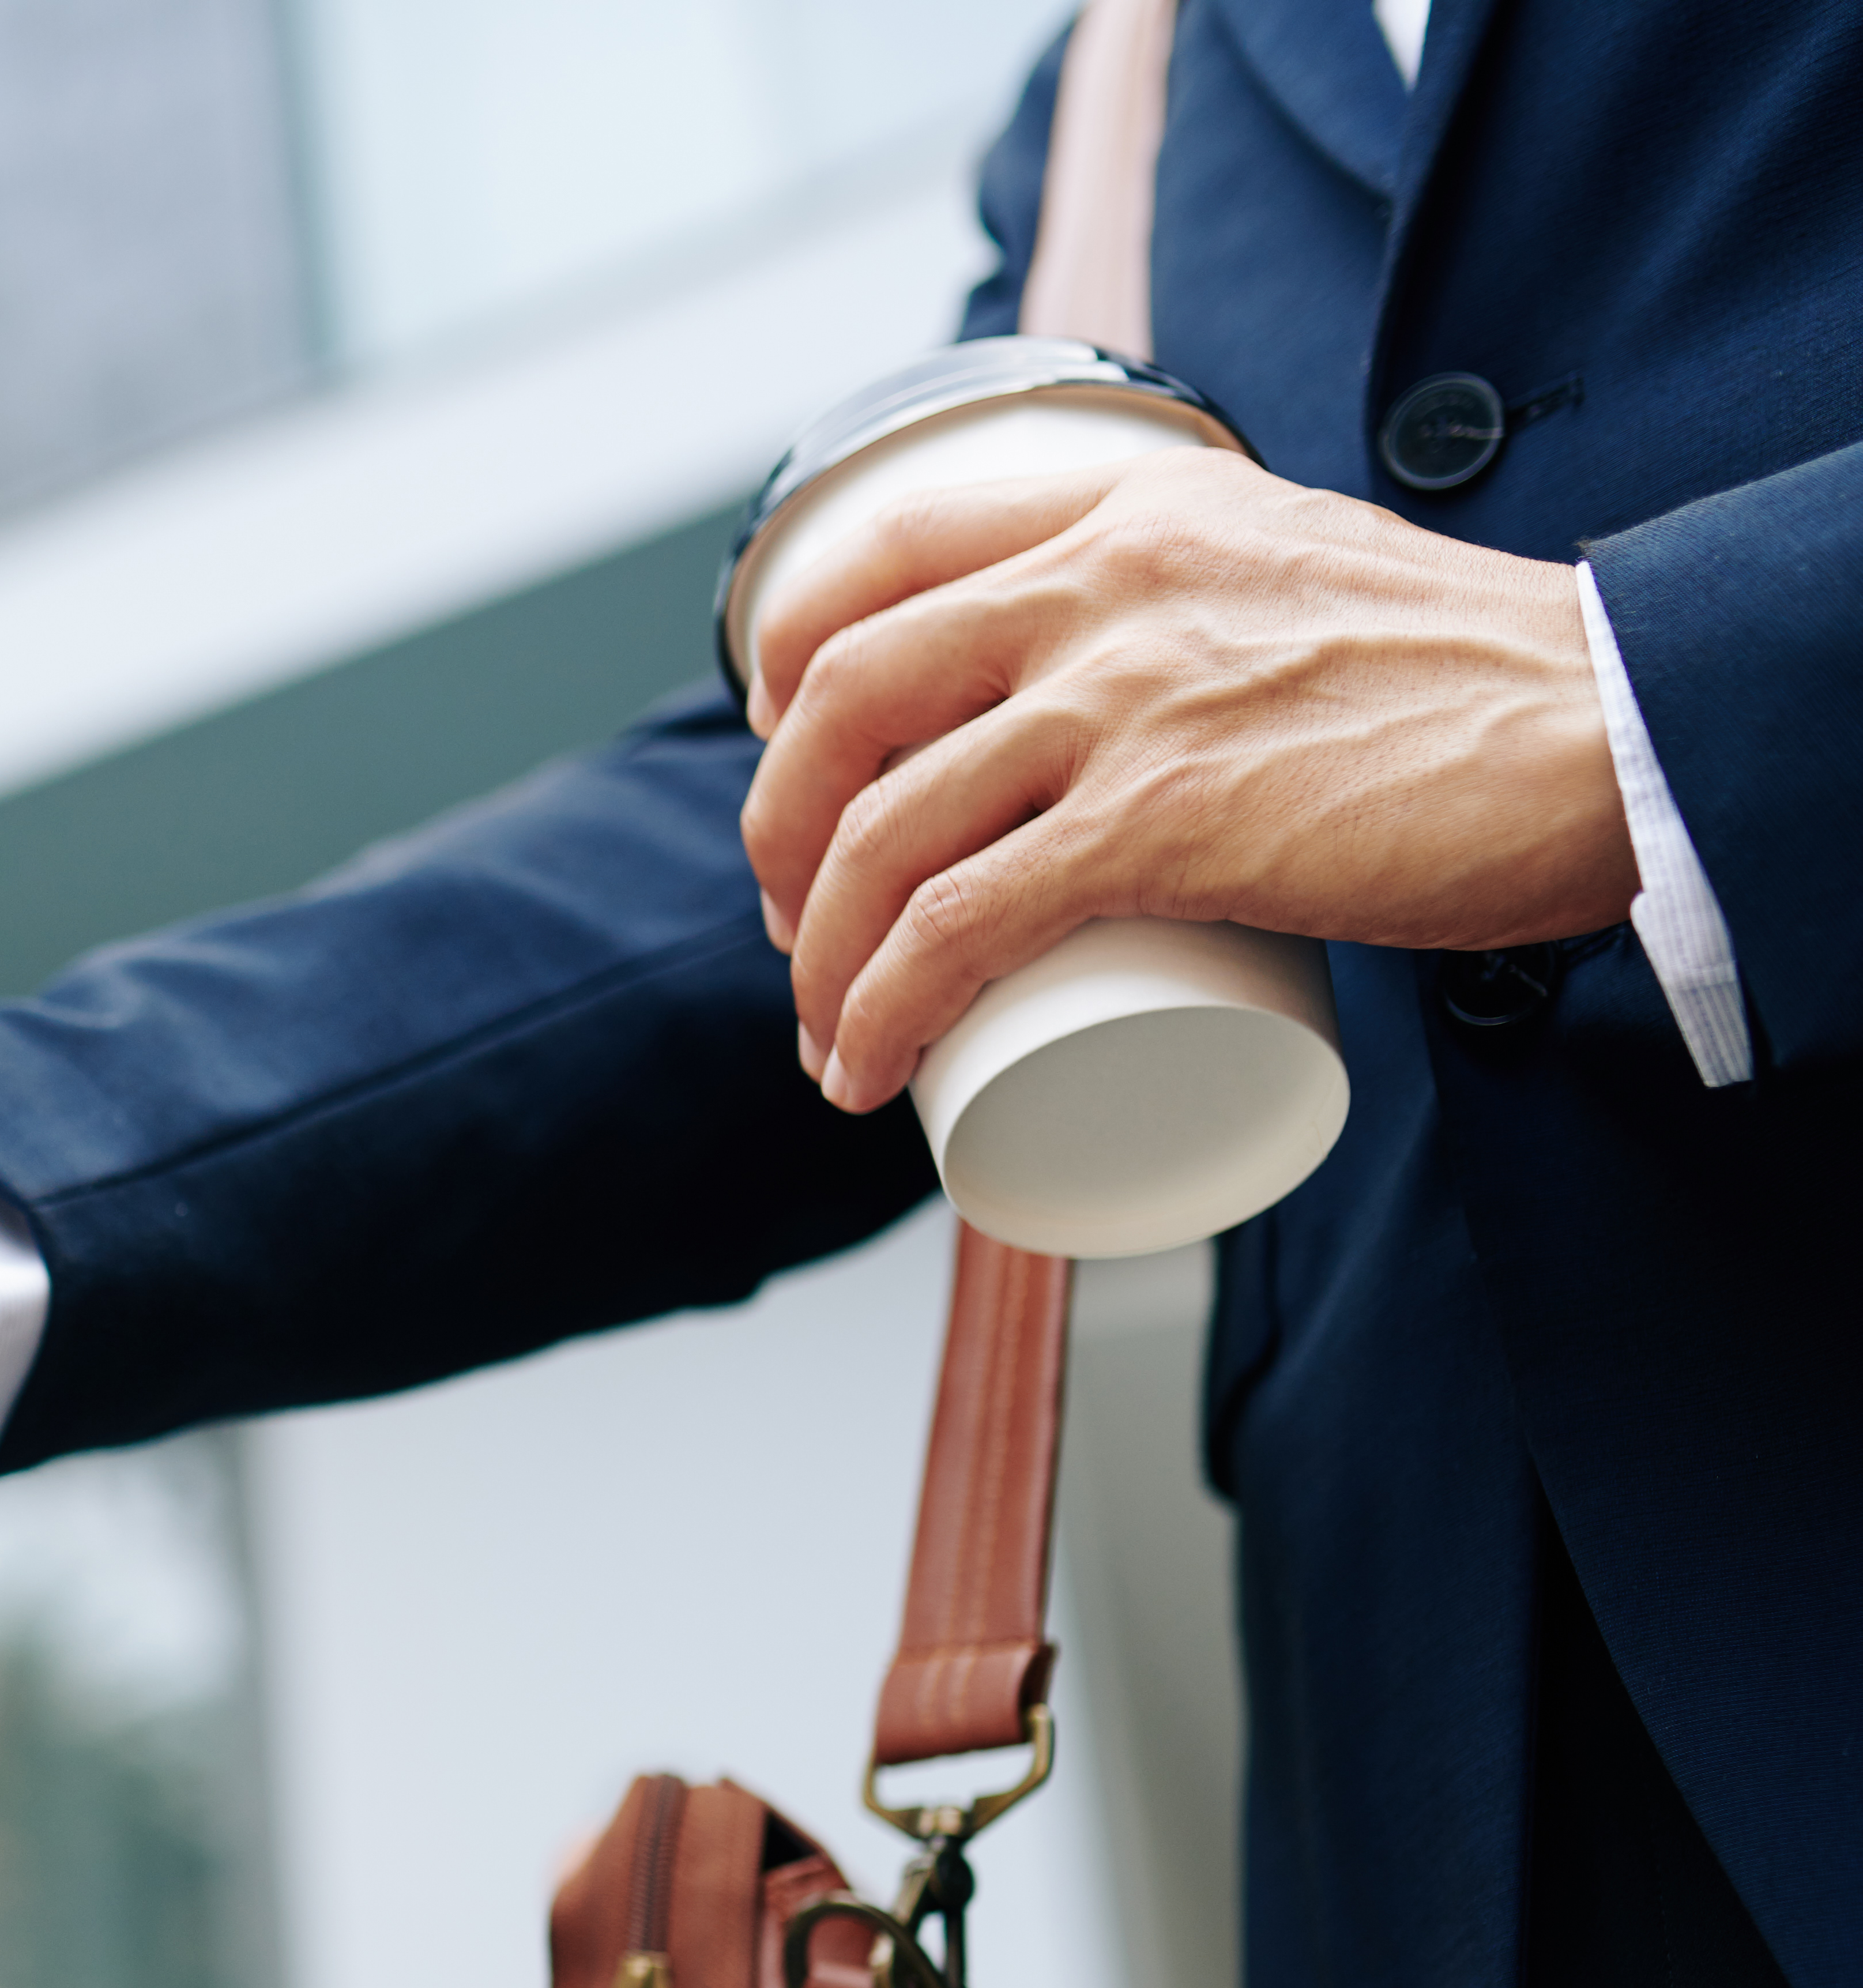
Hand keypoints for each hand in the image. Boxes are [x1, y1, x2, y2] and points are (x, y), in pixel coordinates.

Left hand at [740, 449, 1635, 1112]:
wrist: (1615, 729)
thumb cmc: (1480, 685)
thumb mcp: (1301, 575)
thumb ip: (1208, 607)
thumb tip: (1132, 699)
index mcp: (1136, 512)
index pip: (889, 547)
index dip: (795, 652)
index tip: (783, 739)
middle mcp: (1105, 587)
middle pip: (844, 698)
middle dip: (779, 825)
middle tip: (796, 917)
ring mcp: (1126, 703)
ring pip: (881, 833)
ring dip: (819, 954)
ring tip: (829, 1030)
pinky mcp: (1161, 822)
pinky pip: (951, 930)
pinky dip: (879, 1010)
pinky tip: (861, 1068)